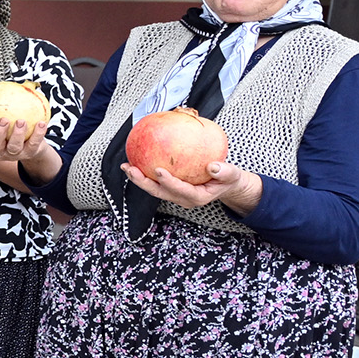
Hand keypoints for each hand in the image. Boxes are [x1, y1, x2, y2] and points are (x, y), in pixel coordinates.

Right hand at [0, 114, 50, 169]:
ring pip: (14, 146)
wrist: (28, 145)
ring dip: (17, 134)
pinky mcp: (29, 153)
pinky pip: (34, 143)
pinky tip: (41, 123)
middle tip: (3, 120)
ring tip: (21, 121)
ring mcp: (14, 154)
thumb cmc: (6, 132)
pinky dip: (38, 133)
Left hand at [120, 159, 262, 213]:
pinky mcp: (170, 189)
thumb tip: (213, 166)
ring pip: (153, 188)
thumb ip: (224, 172)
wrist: (226, 185)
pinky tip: (136, 159)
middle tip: (131, 169)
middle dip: (142, 182)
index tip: (159, 170)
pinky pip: (154, 181)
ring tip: (126, 166)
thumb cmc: (228, 179)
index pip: (179, 190)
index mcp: (197, 197)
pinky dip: (144, 172)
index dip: (168, 182)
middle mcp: (182, 198)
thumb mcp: (232, 175)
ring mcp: (175, 195)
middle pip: (159, 192)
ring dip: (138, 178)